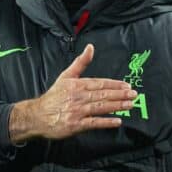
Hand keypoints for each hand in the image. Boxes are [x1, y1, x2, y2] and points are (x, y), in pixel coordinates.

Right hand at [9, 44, 135, 142]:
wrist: (37, 115)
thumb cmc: (54, 96)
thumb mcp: (66, 76)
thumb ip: (80, 62)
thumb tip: (90, 47)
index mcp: (77, 84)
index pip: (99, 83)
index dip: (114, 84)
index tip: (127, 85)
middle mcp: (78, 97)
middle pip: (102, 95)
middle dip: (120, 95)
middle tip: (134, 94)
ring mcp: (77, 111)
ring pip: (100, 107)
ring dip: (117, 106)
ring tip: (130, 105)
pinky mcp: (76, 125)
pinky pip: (94, 123)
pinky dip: (106, 122)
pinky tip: (117, 121)